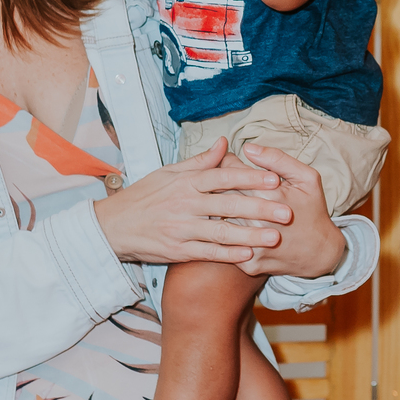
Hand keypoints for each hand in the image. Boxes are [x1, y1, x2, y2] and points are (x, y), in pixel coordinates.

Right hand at [95, 137, 291, 264]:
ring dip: (251, 235)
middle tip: (287, 211)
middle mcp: (185, 205)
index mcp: (185, 182)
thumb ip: (199, 162)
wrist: (113, 227)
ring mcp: (182, 229)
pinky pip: (208, 253)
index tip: (275, 179)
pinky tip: (250, 255)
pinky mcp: (178, 251)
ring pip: (222, 233)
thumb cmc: (144, 197)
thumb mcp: (168, 173)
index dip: (250, 178)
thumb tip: (224, 143)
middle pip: (228, 206)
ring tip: (275, 237)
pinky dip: (229, 255)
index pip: (223, 177)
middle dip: (260, 208)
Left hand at [226, 144, 345, 279]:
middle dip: (219, 187)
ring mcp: (253, 245)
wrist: (319, 253)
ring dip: (218, 211)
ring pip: (219, 222)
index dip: (228, 165)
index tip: (230, 164)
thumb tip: (248, 148)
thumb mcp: (306, 178)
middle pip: (221, 197)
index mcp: (271, 196)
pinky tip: (232, 226)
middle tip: (222, 183)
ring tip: (224, 204)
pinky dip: (225, 235)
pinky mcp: (249, 264)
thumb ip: (277, 160)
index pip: (232, 172)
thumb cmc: (312, 210)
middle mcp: (258, 222)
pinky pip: (225, 246)